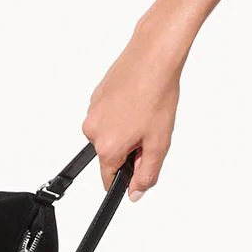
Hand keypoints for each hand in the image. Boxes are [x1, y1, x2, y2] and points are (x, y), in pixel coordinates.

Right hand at [82, 29, 182, 197]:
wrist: (152, 59)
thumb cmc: (156, 96)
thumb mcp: (158, 144)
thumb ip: (146, 174)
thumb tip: (135, 193)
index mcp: (106, 146)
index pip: (108, 179)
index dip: (127, 179)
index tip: (138, 174)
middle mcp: (92, 130)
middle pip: (112, 154)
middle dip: (131, 150)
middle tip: (152, 133)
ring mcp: (92, 112)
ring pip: (111, 134)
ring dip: (128, 132)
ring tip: (147, 114)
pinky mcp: (97, 97)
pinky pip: (110, 116)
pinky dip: (123, 115)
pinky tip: (139, 102)